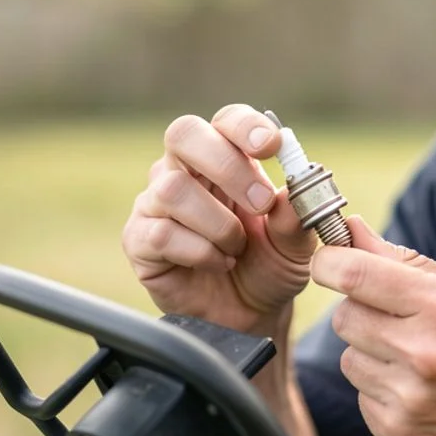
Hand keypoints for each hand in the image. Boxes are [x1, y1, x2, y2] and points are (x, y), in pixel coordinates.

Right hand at [122, 104, 316, 333]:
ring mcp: (156, 203)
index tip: (273, 146)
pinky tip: (218, 263)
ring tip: (237, 248)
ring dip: (218, 224)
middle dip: (227, 165)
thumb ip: (296, 218)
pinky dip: (200, 251)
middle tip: (260, 203)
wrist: (250, 315)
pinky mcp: (139, 240)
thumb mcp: (296, 245)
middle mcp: (185, 171)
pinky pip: (160, 233)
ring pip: (173, 189)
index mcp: (226, 158)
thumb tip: (292, 194)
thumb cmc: (269, 266)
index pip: (226, 121)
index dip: (245, 126)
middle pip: (183, 133)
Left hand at [310, 217, 435, 435]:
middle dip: (362, 309)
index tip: (329, 260)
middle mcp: (422, 353)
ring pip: (349, 357)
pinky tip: (420, 390)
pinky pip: (361, 395)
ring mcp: (407, 398)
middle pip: (345, 315)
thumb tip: (352, 231)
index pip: (356, 274)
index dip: (330, 262)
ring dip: (372, 353)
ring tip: (417, 359)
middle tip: (397, 318)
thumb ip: (406, 262)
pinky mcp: (396, 432)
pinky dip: (382, 389)